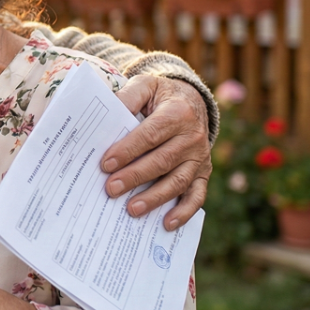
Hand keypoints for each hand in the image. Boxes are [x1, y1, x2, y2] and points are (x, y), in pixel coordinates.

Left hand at [104, 75, 210, 228]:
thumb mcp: (145, 86)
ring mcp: (200, 158)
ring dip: (155, 198)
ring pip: (178, 181)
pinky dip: (184, 212)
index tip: (106, 164)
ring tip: (131, 209)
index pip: (150, 135)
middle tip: (111, 189)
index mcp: (177, 113)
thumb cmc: (160, 97)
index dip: (128, 150)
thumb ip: (127, 97)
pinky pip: (196, 195)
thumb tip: (106, 116)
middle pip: (162, 161)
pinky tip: (166, 224)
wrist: (191, 101)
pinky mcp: (203, 173)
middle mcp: (193, 137)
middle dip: (135, 177)